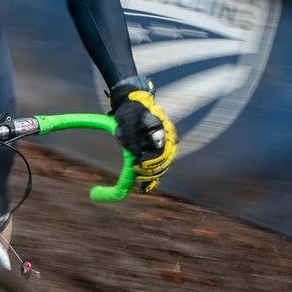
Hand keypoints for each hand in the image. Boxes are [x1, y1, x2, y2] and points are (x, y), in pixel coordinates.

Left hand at [109, 77, 177, 192]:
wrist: (131, 104)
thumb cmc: (129, 112)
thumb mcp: (126, 122)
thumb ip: (131, 137)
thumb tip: (136, 156)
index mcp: (160, 130)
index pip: (159, 152)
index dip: (148, 162)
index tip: (136, 166)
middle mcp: (165, 138)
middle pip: (164, 161)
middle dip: (151, 172)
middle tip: (138, 178)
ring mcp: (163, 144)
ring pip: (162, 166)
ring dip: (153, 176)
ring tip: (142, 186)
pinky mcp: (157, 149)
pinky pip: (158, 166)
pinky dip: (153, 177)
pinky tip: (145, 187)